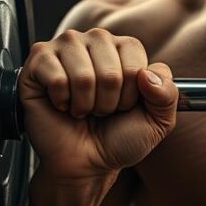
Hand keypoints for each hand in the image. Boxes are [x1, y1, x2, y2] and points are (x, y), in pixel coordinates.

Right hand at [17, 28, 177, 182]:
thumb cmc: (119, 138)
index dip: (131, 94)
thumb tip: (147, 74)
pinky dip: (62, 100)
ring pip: (82, 74)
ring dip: (85, 103)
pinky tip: (61, 104)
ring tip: (82, 108)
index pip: (136, 61)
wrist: (86, 164)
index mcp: (123, 48)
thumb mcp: (158, 121)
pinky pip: (55, 76)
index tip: (123, 105)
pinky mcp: (38, 62)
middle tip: (100, 110)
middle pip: (110, 70)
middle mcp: (94, 41)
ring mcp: (64, 48)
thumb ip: (168, 94)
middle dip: (108, 101)